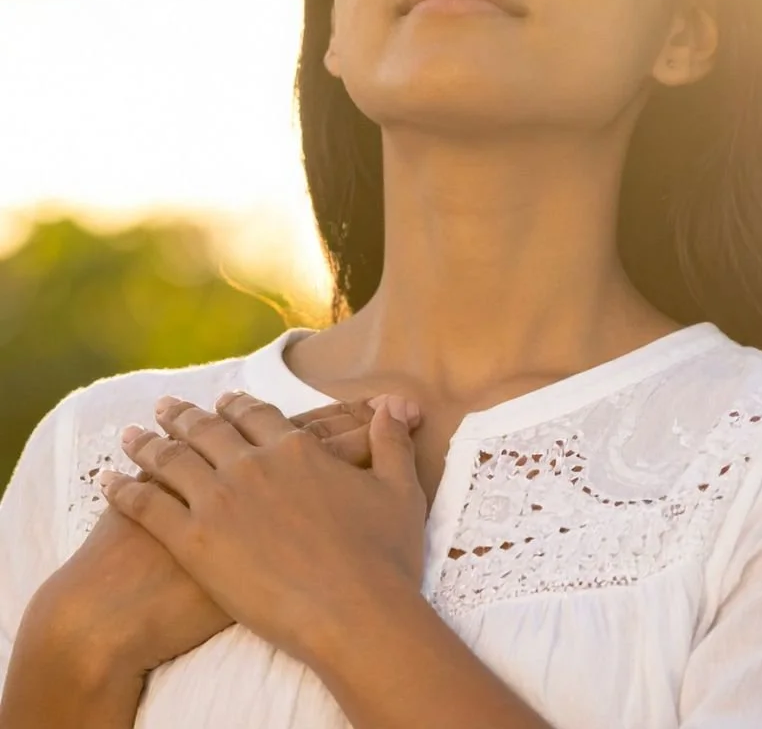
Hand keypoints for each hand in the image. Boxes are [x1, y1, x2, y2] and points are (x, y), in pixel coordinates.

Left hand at [99, 391, 428, 668]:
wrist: (356, 614)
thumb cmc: (385, 558)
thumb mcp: (400, 490)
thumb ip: (391, 444)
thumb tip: (395, 408)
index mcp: (297, 449)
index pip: (256, 416)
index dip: (236, 406)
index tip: (221, 401)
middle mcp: (253, 465)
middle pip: (207, 431)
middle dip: (183, 416)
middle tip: (163, 407)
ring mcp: (220, 502)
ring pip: (172, 461)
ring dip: (147, 444)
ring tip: (129, 434)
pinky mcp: (195, 543)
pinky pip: (148, 508)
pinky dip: (124, 490)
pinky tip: (108, 482)